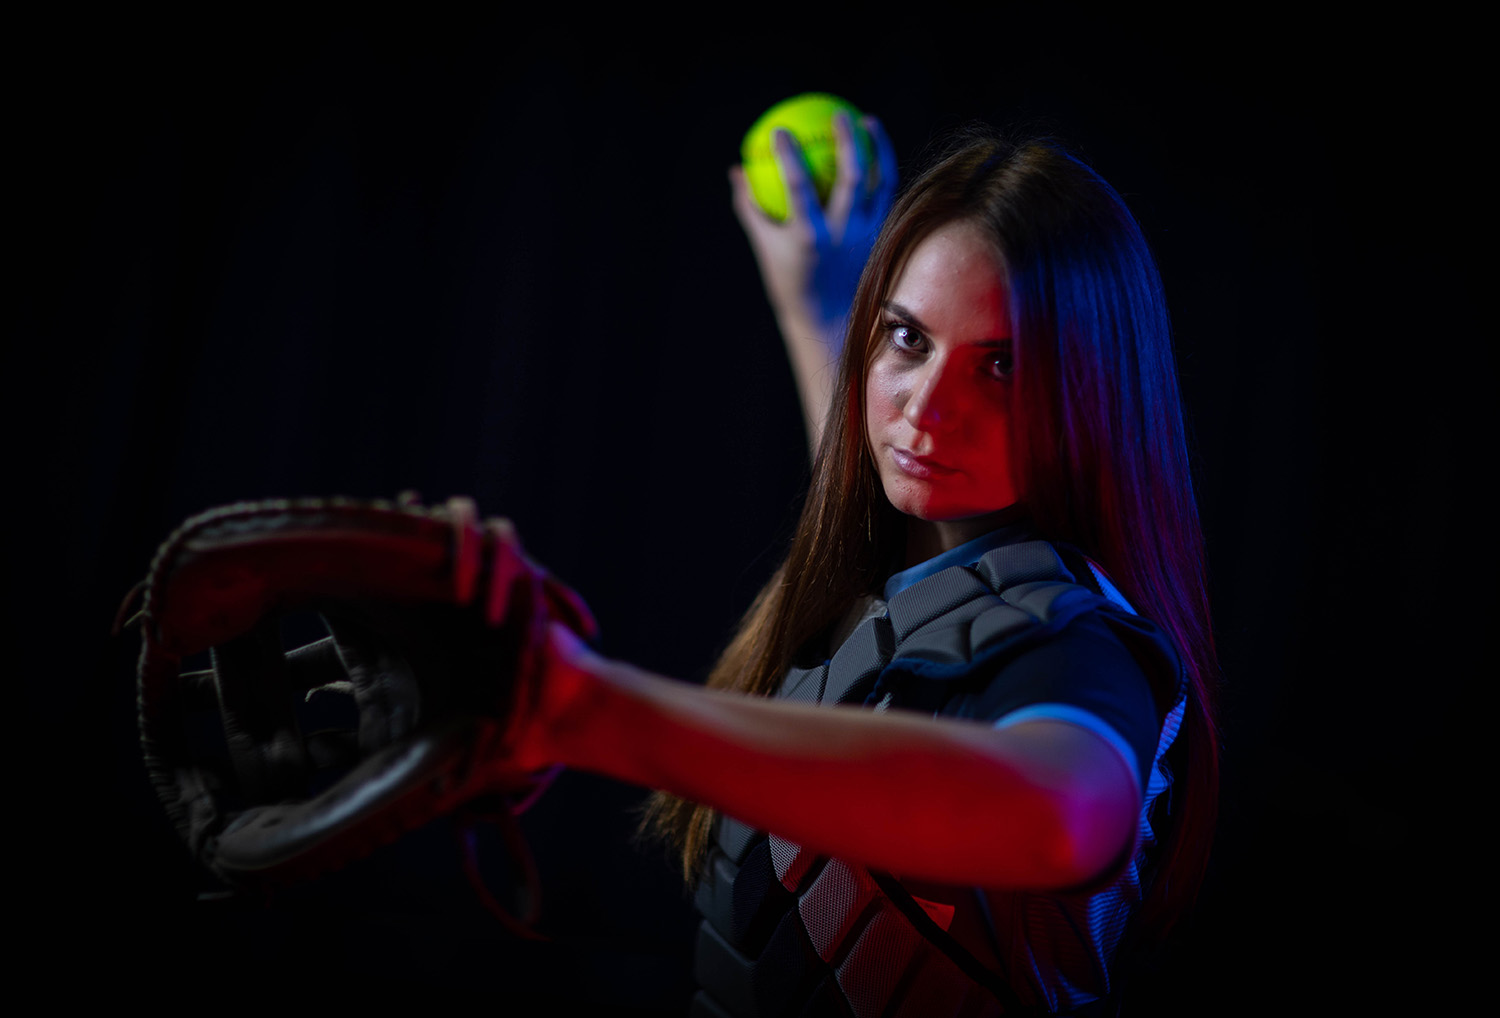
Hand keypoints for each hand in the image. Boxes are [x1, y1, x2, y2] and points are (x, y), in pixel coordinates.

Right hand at [731, 111, 897, 353]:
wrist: (829, 317)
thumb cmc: (790, 279)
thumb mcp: (765, 245)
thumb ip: (751, 207)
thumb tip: (736, 171)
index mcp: (809, 238)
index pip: (799, 187)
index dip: (789, 156)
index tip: (779, 129)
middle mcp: (842, 234)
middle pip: (852, 177)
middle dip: (848, 141)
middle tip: (840, 113)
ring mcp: (866, 235)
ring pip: (879, 183)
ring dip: (878, 149)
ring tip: (869, 122)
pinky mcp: (882, 236)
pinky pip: (886, 195)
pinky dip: (883, 170)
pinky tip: (877, 151)